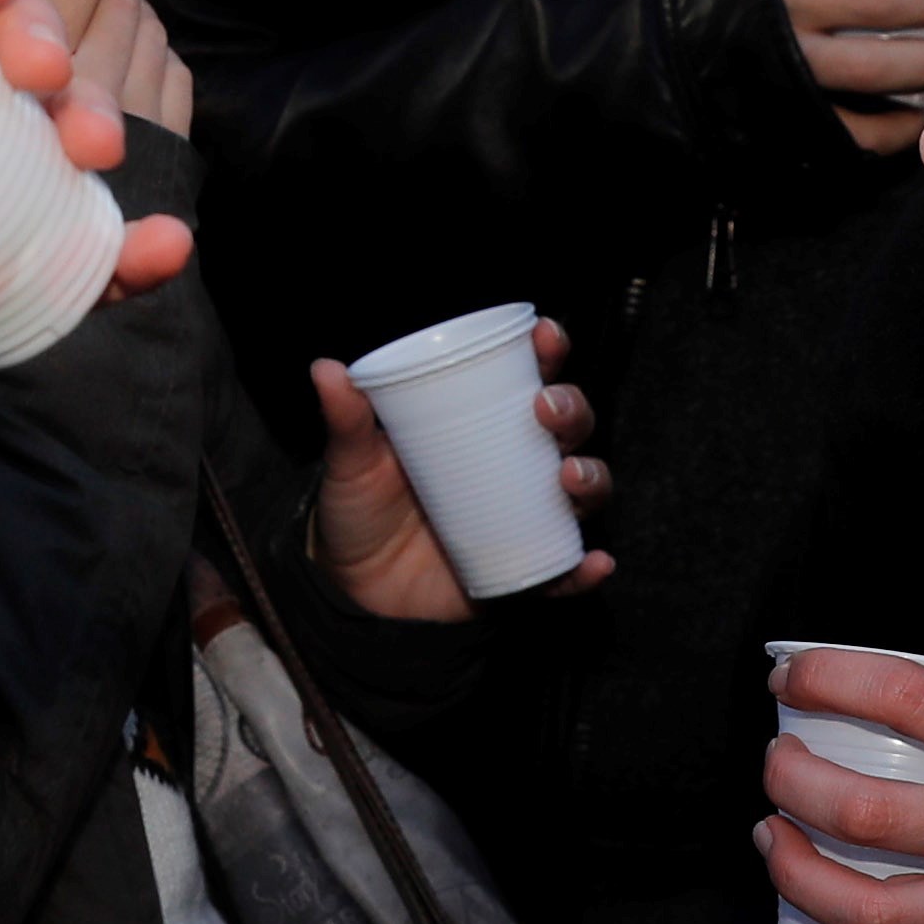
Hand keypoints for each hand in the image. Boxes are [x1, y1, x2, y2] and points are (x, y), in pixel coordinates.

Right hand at [40, 0, 193, 135]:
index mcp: (43, 72)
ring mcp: (139, 117)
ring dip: (131, 10)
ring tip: (106, 10)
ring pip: (152, 30)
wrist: (36, 289)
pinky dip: (156, 56)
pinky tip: (134, 59)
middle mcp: (95, 90)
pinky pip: (175, 73)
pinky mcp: (166, 144)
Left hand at [304, 322, 607, 619]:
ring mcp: (524, 518)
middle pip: (568, 429)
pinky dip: (585, 570)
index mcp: (482, 426)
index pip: (528, 379)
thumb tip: (326, 369)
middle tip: (546, 409)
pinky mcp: (522, 570)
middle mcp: (515, 467)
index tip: (544, 335)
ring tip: (568, 478)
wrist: (349, 587)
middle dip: (572, 410)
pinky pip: (564, 572)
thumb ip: (346, 421)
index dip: (547, 353)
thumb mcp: (351, 462)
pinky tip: (596, 563)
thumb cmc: (360, 510)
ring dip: (591, 479)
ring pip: (581, 492)